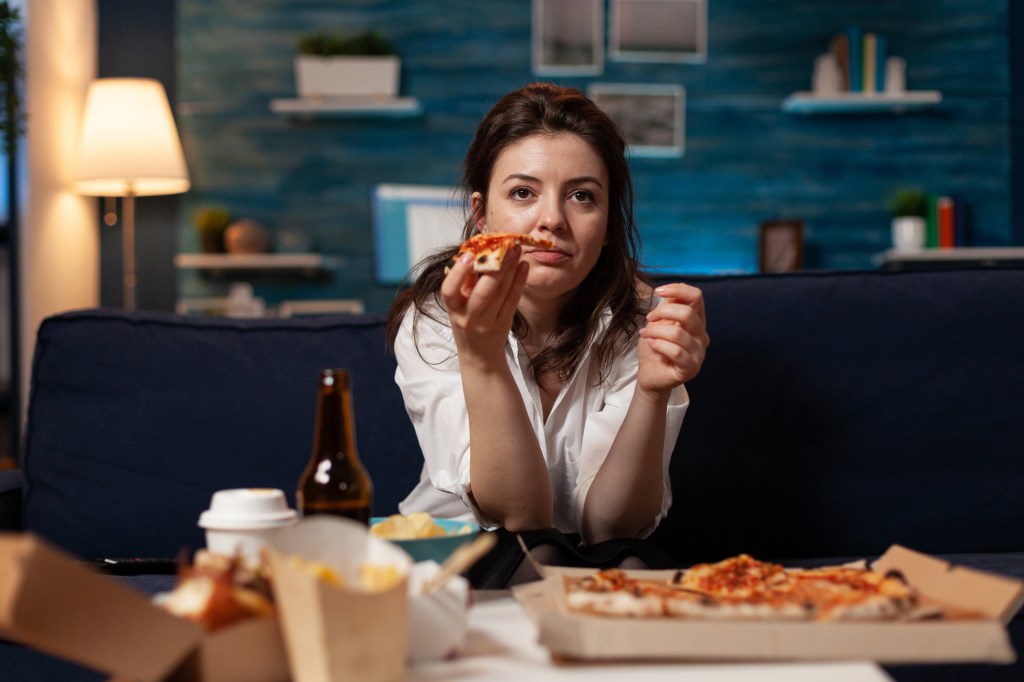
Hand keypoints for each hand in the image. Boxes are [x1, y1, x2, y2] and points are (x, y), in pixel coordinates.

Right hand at [441, 246, 528, 367]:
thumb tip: (475, 252)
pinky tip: (524, 266)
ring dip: (510, 269)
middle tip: (504, 245)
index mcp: (453, 309)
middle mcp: (469, 318)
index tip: (468, 254)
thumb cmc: (467, 323)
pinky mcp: (504, 324)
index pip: (449, 291)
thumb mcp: (458, 305)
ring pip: (500, 294)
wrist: (479, 356)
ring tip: (516, 250)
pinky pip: (513, 301)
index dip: (457, 273)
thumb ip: (464, 283)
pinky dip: (519, 282)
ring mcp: (488, 323)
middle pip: (483, 292)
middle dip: (495, 267)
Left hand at [637, 283, 708, 394]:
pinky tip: (651, 344)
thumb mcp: (658, 323)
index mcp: (696, 321)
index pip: (697, 297)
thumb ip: (667, 308)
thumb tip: (670, 292)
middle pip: (688, 313)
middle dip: (662, 312)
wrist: (649, 374)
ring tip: (645, 334)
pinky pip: (676, 352)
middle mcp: (701, 336)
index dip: (678, 289)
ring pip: (677, 333)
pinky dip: (658, 345)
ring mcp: (698, 353)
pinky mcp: (691, 368)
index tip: (658, 291)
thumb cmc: (655, 347)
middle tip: (648, 319)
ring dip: (655, 331)